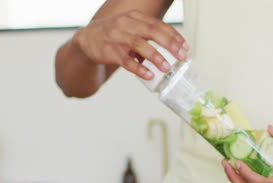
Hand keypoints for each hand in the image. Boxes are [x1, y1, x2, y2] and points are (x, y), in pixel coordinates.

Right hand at [73, 10, 187, 79]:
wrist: (87, 39)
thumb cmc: (115, 34)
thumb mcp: (132, 28)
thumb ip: (149, 36)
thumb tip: (172, 49)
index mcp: (135, 17)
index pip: (159, 25)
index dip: (174, 36)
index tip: (185, 47)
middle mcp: (126, 25)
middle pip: (152, 32)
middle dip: (169, 44)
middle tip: (181, 56)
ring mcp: (117, 38)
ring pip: (139, 45)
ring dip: (155, 56)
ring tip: (167, 67)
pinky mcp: (109, 52)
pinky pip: (126, 61)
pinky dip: (139, 68)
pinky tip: (149, 75)